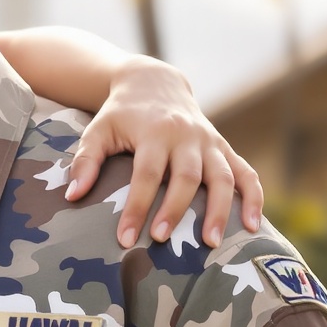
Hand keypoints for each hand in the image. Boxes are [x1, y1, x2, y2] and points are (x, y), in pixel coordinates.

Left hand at [63, 58, 263, 249]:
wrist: (154, 83)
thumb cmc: (121, 114)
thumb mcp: (98, 129)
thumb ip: (86, 160)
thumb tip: (73, 196)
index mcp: (154, 132)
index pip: (146, 175)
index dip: (137, 207)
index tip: (126, 238)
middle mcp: (186, 136)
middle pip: (186, 177)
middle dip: (175, 210)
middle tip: (162, 240)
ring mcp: (209, 142)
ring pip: (222, 176)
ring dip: (220, 210)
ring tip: (211, 242)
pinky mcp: (224, 147)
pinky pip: (246, 172)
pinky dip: (254, 197)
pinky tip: (253, 224)